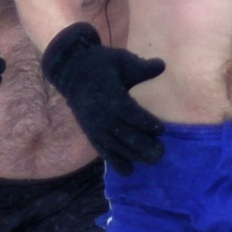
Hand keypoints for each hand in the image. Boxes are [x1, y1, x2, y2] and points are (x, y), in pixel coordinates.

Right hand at [40, 23, 168, 169]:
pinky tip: (128, 171)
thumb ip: (142, 67)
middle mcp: (100, 114)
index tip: (161, 130)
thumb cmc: (101, 63)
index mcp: (109, 94)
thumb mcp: (122, 60)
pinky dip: (114, 161)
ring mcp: (93, 125)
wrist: (70, 69)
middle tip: (161, 152)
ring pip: (114, 145)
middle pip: (123, 133)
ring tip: (151, 161)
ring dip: (133, 155)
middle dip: (143, 145)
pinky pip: (102, 149)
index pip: (129, 112)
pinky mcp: (89, 131)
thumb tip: (161, 65)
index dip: (145, 122)